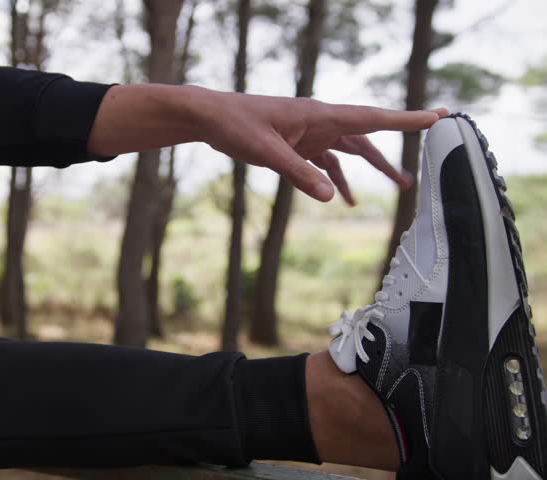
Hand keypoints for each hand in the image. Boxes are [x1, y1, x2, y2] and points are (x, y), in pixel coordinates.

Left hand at [195, 92, 447, 202]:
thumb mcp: (267, 152)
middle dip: (391, 157)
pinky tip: (342, 198)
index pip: (371, 118)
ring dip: (369, 170)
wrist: (210, 118)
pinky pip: (325, 162)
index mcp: (319, 115)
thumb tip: (330, 197)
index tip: (437, 117)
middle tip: (416, 174)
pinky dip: (336, 179)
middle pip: (365, 139)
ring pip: (348, 152)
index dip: (405, 120)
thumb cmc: (236, 125)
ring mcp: (309, 133)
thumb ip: (299, 174)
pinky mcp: (296, 145)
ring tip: (397, 188)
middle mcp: (320, 122)